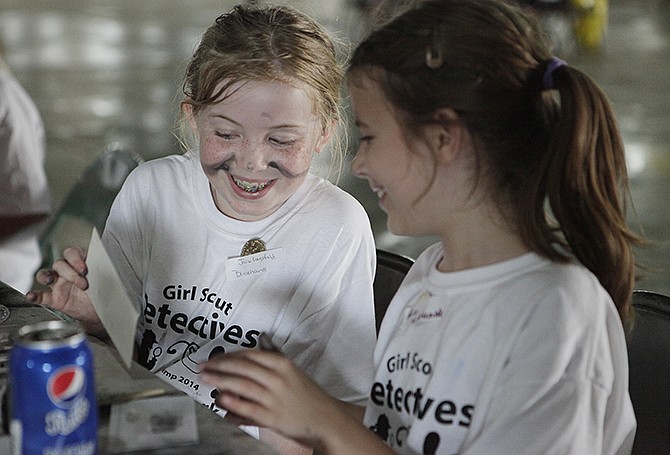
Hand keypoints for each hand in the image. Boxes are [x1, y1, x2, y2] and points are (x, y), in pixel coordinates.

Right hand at [26, 246, 103, 333]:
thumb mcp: (107, 279)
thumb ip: (103, 271)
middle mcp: (68, 271)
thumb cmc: (104, 291)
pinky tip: (31, 296)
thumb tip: (109, 267)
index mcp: (81, 263)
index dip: (76, 259)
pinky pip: (41, 296)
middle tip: (83, 284)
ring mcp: (59, 285)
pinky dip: (34, 295)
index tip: (84, 269)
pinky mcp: (55, 299)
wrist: (102, 310)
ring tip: (50, 280)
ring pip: (46, 274)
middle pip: (60, 263)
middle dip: (70, 273)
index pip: (72, 253)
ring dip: (45, 276)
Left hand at [200, 349, 346, 450]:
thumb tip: (262, 338)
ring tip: (206, 379)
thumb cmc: (308, 395)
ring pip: (241, 386)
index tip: (215, 358)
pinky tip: (221, 400)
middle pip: (242, 367)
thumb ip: (275, 353)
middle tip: (203, 367)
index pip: (249, 355)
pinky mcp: (271, 417)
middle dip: (218, 366)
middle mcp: (277, 379)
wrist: (325, 419)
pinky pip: (247, 409)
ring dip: (220, 381)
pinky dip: (232, 404)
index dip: (228, 355)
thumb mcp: (293, 369)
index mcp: (282, 364)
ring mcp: (274, 398)